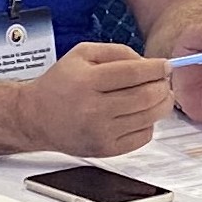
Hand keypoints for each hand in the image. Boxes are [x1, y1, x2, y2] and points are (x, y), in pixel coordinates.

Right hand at [18, 43, 172, 156]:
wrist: (36, 117)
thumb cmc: (60, 84)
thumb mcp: (82, 54)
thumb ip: (117, 52)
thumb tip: (148, 63)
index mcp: (87, 81)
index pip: (134, 73)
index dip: (156, 68)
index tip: (165, 66)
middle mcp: (94, 109)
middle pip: (146, 96)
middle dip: (162, 86)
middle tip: (164, 81)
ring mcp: (101, 132)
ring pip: (149, 117)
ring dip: (162, 104)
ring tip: (158, 96)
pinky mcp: (106, 150)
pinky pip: (143, 137)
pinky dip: (149, 123)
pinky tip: (141, 114)